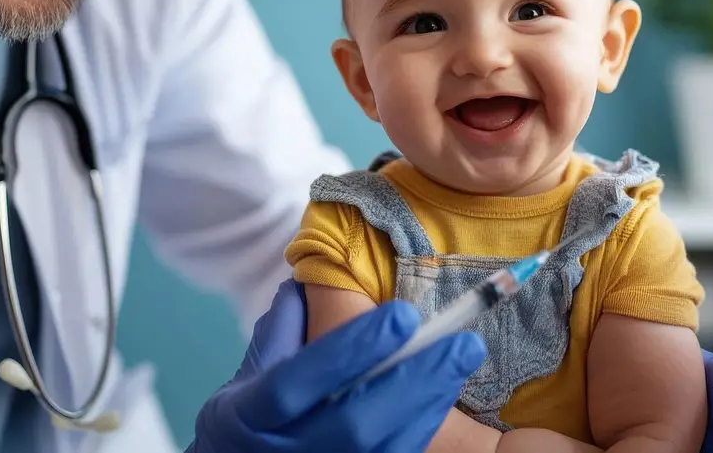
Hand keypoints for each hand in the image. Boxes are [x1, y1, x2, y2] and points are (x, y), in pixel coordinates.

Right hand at [186, 279, 485, 452]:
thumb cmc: (252, 406)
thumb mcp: (254, 367)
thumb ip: (285, 324)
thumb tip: (315, 277)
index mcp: (248, 413)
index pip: (297, 382)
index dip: (349, 349)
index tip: (405, 315)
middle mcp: (283, 451)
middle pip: (353, 423)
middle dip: (413, 380)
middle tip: (464, 342)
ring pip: (382, 448)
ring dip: (429, 402)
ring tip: (462, 360)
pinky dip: (423, 424)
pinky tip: (445, 390)